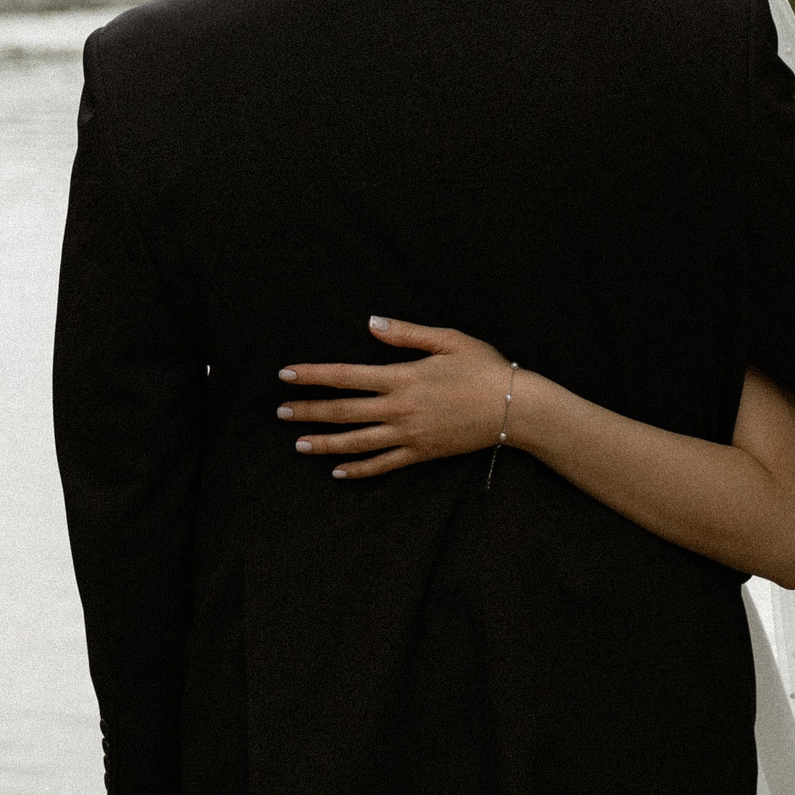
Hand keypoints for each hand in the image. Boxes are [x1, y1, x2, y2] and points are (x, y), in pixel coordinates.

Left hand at [278, 317, 519, 478]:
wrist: (514, 407)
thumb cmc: (484, 367)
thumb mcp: (447, 340)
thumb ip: (406, 333)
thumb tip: (372, 323)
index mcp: (402, 377)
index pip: (346, 376)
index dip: (314, 376)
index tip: (287, 375)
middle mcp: (399, 408)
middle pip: (343, 411)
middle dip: (309, 411)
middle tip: (280, 411)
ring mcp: (409, 434)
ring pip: (356, 442)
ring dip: (324, 443)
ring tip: (298, 444)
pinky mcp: (421, 453)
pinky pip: (383, 465)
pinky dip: (358, 470)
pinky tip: (338, 471)